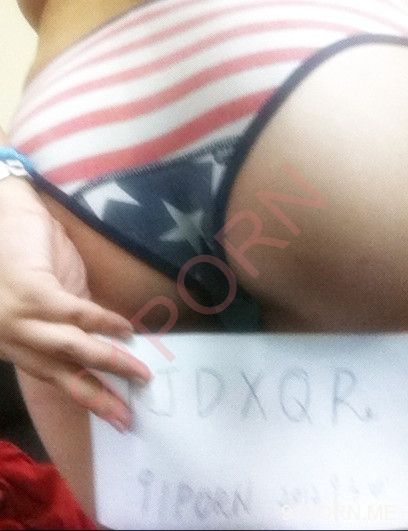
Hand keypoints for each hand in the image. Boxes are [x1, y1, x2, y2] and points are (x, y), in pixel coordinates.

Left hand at [0, 177, 149, 431]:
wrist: (4, 214)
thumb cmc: (19, 253)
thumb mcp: (40, 300)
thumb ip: (64, 322)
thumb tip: (108, 340)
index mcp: (16, 340)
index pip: (53, 377)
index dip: (85, 396)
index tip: (112, 414)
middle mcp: (13, 337)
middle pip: (61, 375)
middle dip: (97, 398)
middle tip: (127, 417)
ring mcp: (20, 317)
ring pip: (72, 350)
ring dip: (111, 364)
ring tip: (141, 374)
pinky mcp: (33, 293)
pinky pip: (78, 315)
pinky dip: (106, 324)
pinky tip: (127, 330)